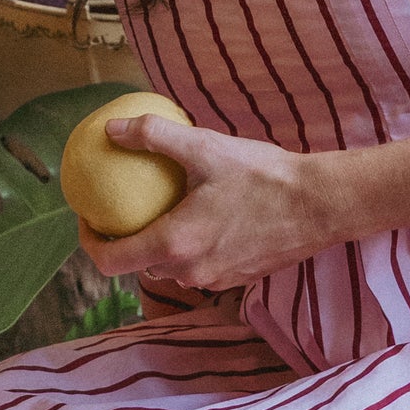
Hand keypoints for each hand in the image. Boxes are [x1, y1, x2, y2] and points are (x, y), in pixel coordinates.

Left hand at [79, 113, 344, 296]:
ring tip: (159, 207)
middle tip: (122, 206)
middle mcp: (190, 271)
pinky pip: (199, 266)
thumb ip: (153, 136)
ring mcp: (215, 280)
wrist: (321, 205)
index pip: (110, 261)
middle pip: (139, 265)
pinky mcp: (238, 278)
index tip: (88, 216)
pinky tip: (199, 215)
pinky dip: (189, 246)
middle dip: (125, 240)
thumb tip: (113, 129)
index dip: (89, 242)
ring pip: (170, 267)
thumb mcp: (204, 147)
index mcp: (175, 244)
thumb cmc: (263, 176)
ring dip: (159, 244)